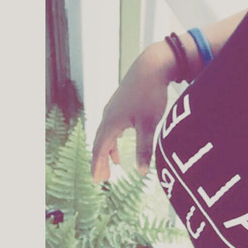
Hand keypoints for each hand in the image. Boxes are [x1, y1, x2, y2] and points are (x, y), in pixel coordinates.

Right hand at [90, 42, 177, 181]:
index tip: (96, 180)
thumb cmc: (149, 94)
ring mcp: (113, 109)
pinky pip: (112, 126)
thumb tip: (141, 171)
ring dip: (107, 150)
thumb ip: (144, 148)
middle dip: (100, 161)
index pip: (100, 149)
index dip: (97, 165)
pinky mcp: (120, 104)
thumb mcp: (149, 125)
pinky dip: (114, 139)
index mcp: (111, 122)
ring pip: (106, 134)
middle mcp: (108, 116)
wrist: (151, 67)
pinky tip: (120, 143)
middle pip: (100, 142)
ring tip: (112, 164)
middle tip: (101, 178)